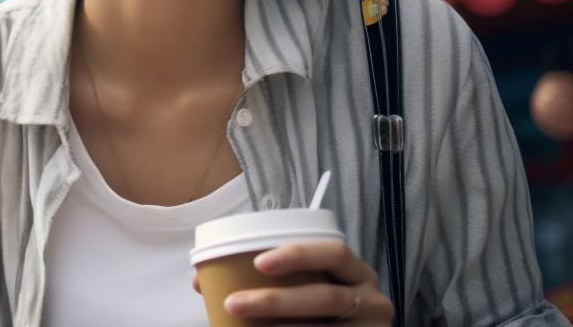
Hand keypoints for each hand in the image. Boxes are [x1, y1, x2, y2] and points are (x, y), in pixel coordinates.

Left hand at [191, 240, 393, 324]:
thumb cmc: (316, 312)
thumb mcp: (301, 290)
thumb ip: (266, 281)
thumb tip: (201, 281)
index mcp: (355, 272)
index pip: (334, 253)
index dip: (298, 254)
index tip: (259, 263)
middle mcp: (371, 299)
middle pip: (326, 297)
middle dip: (277, 300)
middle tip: (235, 303)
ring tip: (242, 322)